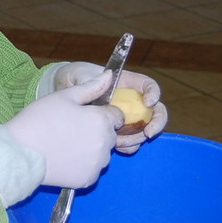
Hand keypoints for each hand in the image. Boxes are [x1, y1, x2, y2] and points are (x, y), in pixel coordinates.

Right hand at [4, 71, 121, 188]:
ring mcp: (97, 164)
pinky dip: (82, 166)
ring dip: (91, 149)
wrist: (20, 152)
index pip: (117, 116)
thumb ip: (91, 87)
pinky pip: (91, 170)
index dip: (101, 114)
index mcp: (101, 120)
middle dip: (96, 131)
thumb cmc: (39, 119)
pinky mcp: (88, 180)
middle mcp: (105, 143)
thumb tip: (110, 76)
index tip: (84, 116)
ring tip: (66, 145)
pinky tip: (64, 159)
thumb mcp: (64, 96)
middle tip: (71, 130)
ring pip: (101, 154)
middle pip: (110, 135)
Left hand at [53, 61, 167, 153]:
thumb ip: (92, 79)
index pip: (148, 86)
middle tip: (148, 133)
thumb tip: (107, 77)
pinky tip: (116, 147)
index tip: (148, 102)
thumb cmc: (76, 78)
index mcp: (127, 83)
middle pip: (155, 111)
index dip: (153, 93)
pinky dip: (127, 146)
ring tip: (123, 142)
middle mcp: (131, 100)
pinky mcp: (117, 130)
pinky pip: (130, 140)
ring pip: (144, 128)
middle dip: (157, 123)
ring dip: (139, 138)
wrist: (64, 93)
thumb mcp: (82, 75)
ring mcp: (126, 116)